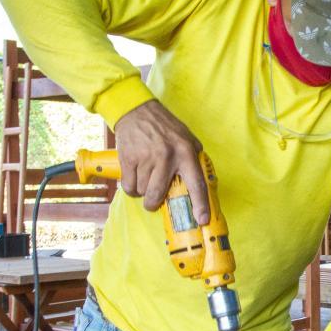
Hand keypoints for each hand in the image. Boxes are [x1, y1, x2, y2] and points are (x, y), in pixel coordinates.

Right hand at [113, 100, 209, 224]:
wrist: (137, 110)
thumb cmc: (165, 127)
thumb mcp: (187, 138)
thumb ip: (194, 159)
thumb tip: (200, 185)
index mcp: (186, 153)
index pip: (196, 184)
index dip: (200, 205)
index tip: (202, 220)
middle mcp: (167, 157)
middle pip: (158, 194)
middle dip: (154, 203)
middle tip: (154, 202)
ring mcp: (146, 158)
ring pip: (142, 191)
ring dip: (142, 191)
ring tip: (145, 176)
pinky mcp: (128, 159)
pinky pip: (129, 186)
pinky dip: (131, 187)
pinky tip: (135, 177)